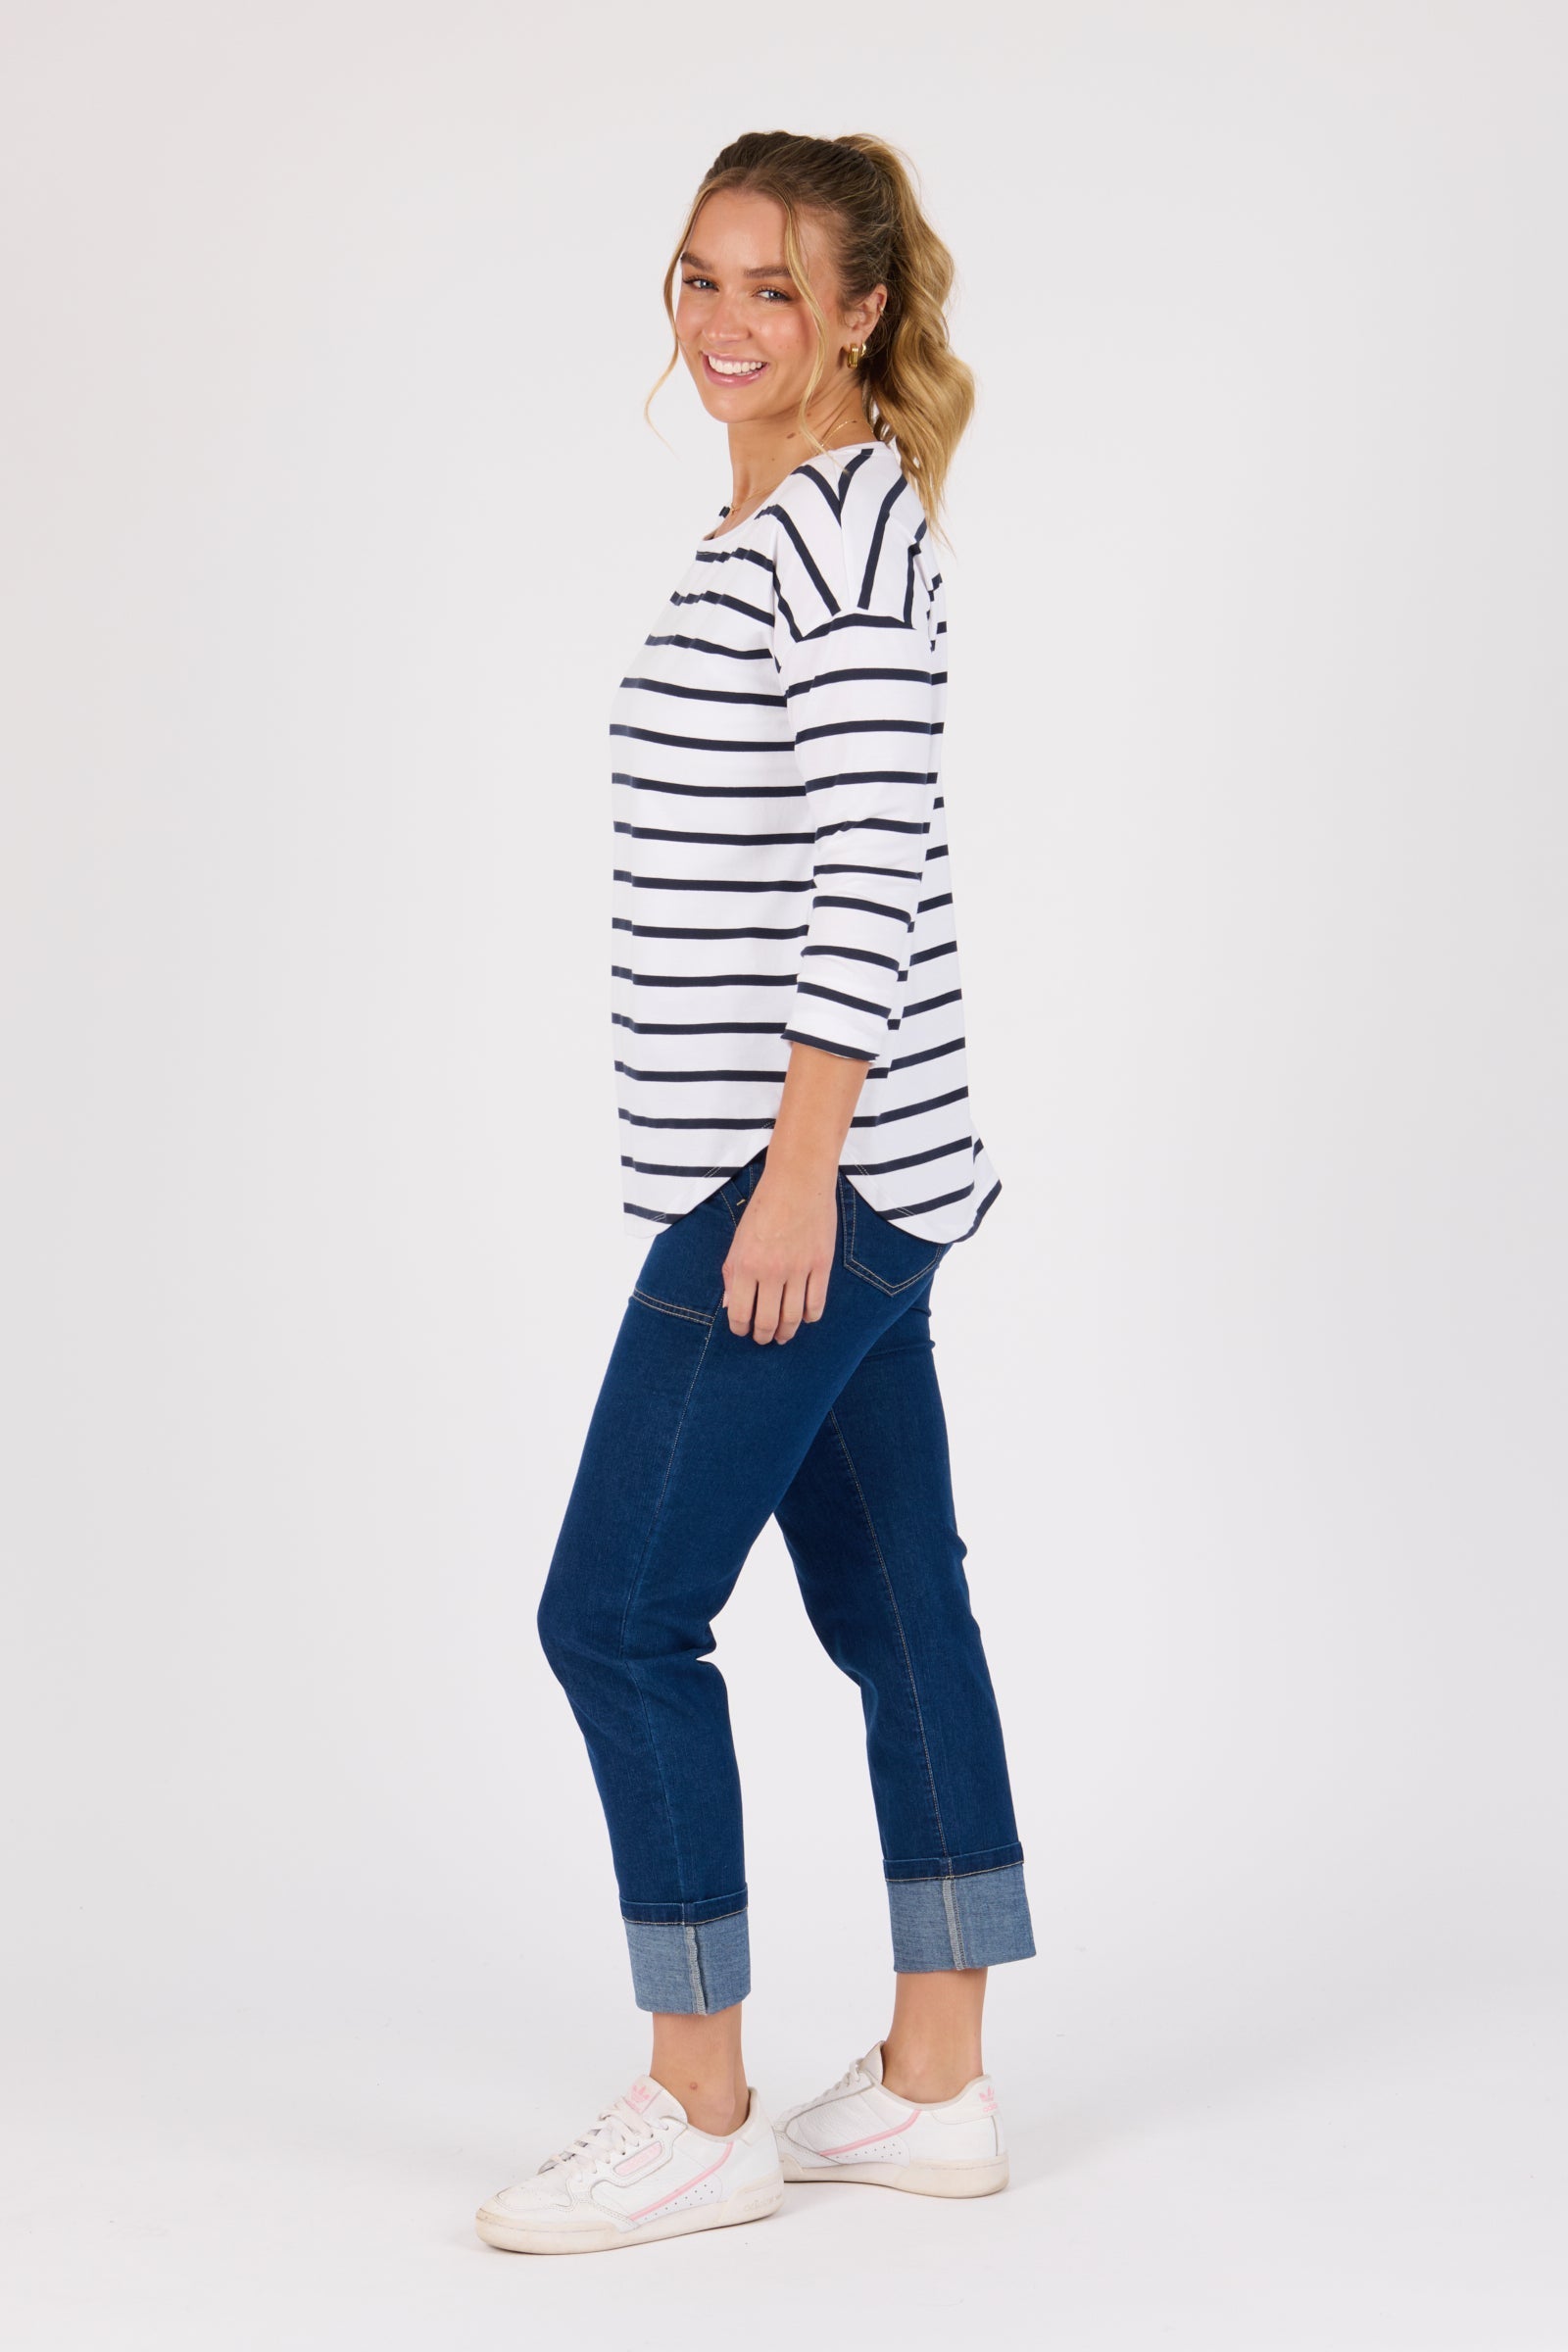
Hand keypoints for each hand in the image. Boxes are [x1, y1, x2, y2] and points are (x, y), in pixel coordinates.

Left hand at [722, 1167, 836, 1342]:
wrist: (798, 1180)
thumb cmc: (765, 1206)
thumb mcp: (739, 1238)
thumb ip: (732, 1272)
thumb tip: (731, 1305)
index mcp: (746, 1264)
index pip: (740, 1313)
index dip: (740, 1328)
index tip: (743, 1330)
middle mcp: (771, 1270)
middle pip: (767, 1321)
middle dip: (764, 1336)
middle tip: (764, 1339)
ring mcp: (798, 1269)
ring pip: (793, 1318)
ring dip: (787, 1332)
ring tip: (783, 1334)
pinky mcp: (821, 1264)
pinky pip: (817, 1304)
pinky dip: (810, 1317)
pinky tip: (806, 1318)